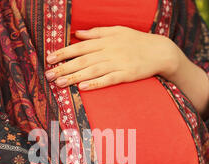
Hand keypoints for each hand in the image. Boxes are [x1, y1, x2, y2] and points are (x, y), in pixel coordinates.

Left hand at [45, 26, 182, 90]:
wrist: (160, 51)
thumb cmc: (137, 41)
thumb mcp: (117, 31)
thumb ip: (97, 32)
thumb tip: (78, 34)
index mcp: (105, 40)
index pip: (80, 46)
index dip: (64, 52)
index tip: (49, 58)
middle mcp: (109, 50)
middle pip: (82, 59)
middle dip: (64, 67)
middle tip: (48, 75)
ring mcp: (118, 63)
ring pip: (92, 70)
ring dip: (75, 77)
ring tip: (60, 83)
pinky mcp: (126, 74)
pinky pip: (109, 80)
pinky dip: (96, 84)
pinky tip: (83, 88)